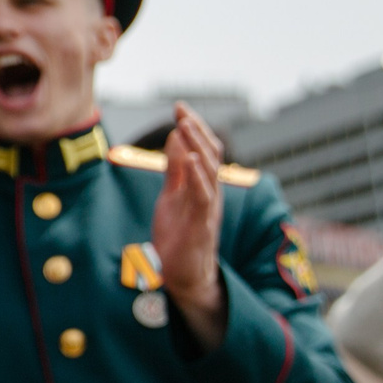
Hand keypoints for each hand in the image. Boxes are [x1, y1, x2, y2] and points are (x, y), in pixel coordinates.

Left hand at [150, 103, 228, 349]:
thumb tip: (174, 138)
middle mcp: (210, 193)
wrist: (183, 275)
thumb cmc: (179, 234)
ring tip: (184, 125)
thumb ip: (175, 170)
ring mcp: (208, 209)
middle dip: (196, 130)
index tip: (179, 107)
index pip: (203, 149)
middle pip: (210, 155)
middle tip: (181, 109)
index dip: (193, 128)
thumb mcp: (172, 195)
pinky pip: (204, 197)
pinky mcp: (202, 225)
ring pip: (210, 172)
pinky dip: (199, 177)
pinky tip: (193, 160)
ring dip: (197, 147)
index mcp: (202, 185)